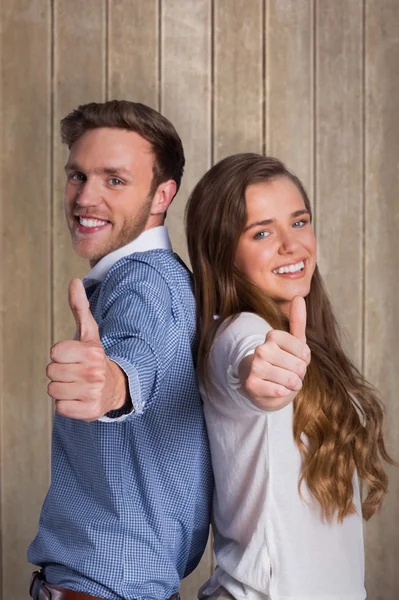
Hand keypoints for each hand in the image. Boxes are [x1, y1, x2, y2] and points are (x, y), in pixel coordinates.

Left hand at [46, 279, 126, 420]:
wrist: (115, 388)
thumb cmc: (94, 358)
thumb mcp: (89, 333)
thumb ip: (80, 307)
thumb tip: (74, 281)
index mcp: (93, 352)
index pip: (54, 352)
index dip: (60, 355)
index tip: (73, 357)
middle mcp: (94, 372)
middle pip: (51, 372)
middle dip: (59, 372)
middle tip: (75, 372)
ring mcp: (93, 393)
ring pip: (53, 390)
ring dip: (62, 389)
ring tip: (76, 385)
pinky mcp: (89, 411)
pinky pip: (59, 408)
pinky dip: (66, 405)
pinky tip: (79, 398)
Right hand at [242, 296, 310, 409]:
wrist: (260, 386)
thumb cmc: (281, 362)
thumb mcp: (293, 343)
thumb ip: (297, 321)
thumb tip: (299, 296)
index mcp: (272, 336)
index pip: (304, 352)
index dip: (304, 360)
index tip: (293, 359)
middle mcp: (261, 348)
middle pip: (299, 366)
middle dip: (299, 374)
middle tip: (287, 372)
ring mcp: (255, 366)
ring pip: (291, 380)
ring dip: (292, 385)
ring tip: (283, 381)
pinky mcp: (251, 384)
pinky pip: (280, 391)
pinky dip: (283, 393)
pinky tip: (275, 389)